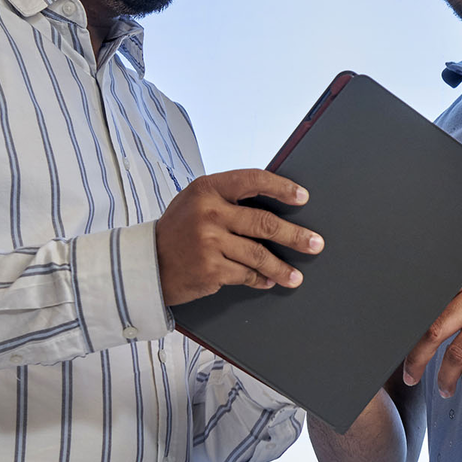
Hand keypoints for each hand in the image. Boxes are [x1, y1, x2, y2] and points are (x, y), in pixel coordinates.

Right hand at [155, 169, 322, 305]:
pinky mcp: (211, 269)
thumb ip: (228, 199)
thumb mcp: (196, 202)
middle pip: (264, 222)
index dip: (281, 187)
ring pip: (259, 254)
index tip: (303, 197)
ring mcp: (209, 242)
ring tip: (296, 275)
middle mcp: (209, 212)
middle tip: (315, 243)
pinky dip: (261, 278)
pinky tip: (269, 280)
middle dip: (295, 235)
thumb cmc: (178, 230)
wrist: (146, 264)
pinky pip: (247, 274)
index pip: (252, 180)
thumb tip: (274, 203)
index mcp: (207, 189)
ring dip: (282, 266)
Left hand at [401, 268, 461, 397]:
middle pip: (436, 329)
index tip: (398, 347)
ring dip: (446, 376)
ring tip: (444, 388)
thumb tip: (422, 327)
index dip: (410, 327)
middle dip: (418, 357)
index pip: (431, 303)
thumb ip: (458, 299)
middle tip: (410, 376)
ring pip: (459, 352)